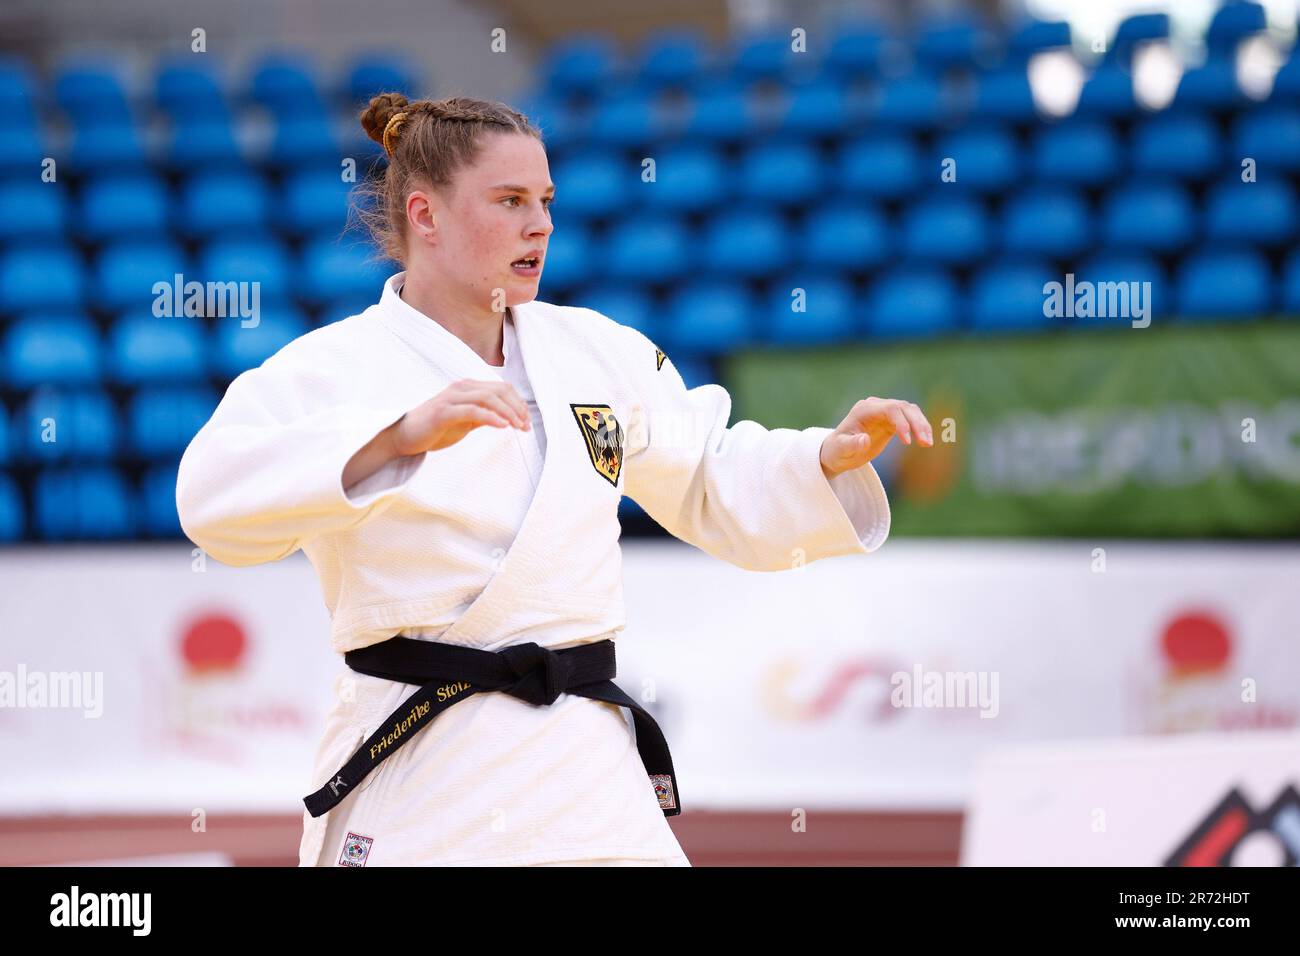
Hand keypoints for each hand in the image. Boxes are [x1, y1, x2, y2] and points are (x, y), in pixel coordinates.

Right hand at [391, 379, 530, 456]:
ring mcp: (451, 398)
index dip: (518, 402)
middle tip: (526, 426)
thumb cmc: (434, 429)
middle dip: (517, 407)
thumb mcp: (465, 421)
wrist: (403, 437)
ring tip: (519, 427)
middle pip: (498, 390)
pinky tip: (502, 426)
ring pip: (488, 398)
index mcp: (467, 388)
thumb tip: (506, 418)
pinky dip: (491, 417)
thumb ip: (483, 415)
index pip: (501, 388)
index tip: (527, 421)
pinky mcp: (443, 412)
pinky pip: (472, 410)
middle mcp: (460, 388)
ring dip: (508, 412)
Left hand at [819, 397, 932, 479]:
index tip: (908, 443)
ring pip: (910, 411)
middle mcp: (875, 407)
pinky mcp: (890, 421)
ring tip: (927, 443)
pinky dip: (919, 428)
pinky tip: (925, 441)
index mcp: (864, 410)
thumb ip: (851, 445)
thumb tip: (864, 440)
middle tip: (925, 443)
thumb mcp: (841, 451)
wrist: (837, 453)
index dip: (902, 423)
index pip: (890, 409)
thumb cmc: (836, 451)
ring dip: (921, 425)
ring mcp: (884, 412)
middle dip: (917, 423)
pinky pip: (910, 419)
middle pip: (903, 407)